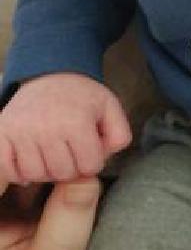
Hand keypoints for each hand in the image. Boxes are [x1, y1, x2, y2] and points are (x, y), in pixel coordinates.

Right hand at [0, 73, 131, 183]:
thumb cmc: (80, 97)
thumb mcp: (110, 109)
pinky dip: (18, 170)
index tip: (87, 146)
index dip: (92, 160)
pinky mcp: (2, 133)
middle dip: (70, 166)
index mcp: (76, 121)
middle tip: (68, 148)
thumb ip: (119, 136)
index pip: (89, 167)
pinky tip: (29, 157)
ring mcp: (20, 130)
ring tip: (50, 151)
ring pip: (36, 174)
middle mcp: (46, 127)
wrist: (48, 75)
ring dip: (45, 168)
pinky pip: (9, 170)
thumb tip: (104, 159)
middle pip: (62, 173)